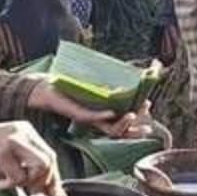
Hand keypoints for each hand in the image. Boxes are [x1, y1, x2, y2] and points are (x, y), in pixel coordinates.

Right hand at [0, 121, 59, 195]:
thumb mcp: (6, 155)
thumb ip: (26, 166)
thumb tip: (49, 190)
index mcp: (26, 131)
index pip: (50, 154)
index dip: (52, 177)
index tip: (50, 193)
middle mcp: (23, 132)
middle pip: (49, 160)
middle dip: (43, 181)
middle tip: (30, 192)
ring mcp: (13, 140)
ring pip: (40, 166)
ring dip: (29, 182)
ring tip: (12, 184)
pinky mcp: (1, 151)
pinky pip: (18, 175)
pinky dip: (9, 184)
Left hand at [27, 82, 151, 137]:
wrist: (47, 87)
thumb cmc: (73, 83)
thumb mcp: (98, 79)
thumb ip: (116, 77)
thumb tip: (145, 63)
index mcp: (104, 114)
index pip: (125, 123)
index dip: (139, 118)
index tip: (149, 106)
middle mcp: (98, 119)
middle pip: (121, 132)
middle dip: (136, 130)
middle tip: (149, 125)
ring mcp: (89, 118)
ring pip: (110, 130)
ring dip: (123, 124)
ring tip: (132, 115)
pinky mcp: (79, 114)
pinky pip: (93, 118)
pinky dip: (103, 116)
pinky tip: (113, 112)